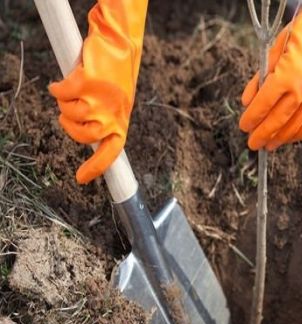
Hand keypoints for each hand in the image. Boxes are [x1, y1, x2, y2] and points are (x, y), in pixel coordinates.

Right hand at [49, 0, 148, 183]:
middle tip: (73, 110)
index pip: (110, 154)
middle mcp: (112, 116)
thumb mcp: (117, 104)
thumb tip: (89, 137)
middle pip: (80, 136)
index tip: (81, 179)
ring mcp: (99, 102)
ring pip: (68, 113)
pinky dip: (59, 86)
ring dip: (66, 101)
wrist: (119, 45)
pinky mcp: (87, 84)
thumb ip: (106, 121)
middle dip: (70, 125)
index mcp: (121, 124)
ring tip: (79, 88)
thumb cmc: (117, 77)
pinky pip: (61, 93)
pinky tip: (70, 78)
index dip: (95, 169)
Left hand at [240, 0, 301, 150]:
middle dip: (262, 134)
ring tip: (269, 145)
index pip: (263, 105)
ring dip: (280, 138)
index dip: (251, 119)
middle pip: (277, 120)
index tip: (244, 127)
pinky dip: (300, 133)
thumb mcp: (273, 51)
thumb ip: (259, 79)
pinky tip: (290, 138)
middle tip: (253, 144)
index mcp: (286, 76)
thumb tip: (247, 102)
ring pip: (295, 126)